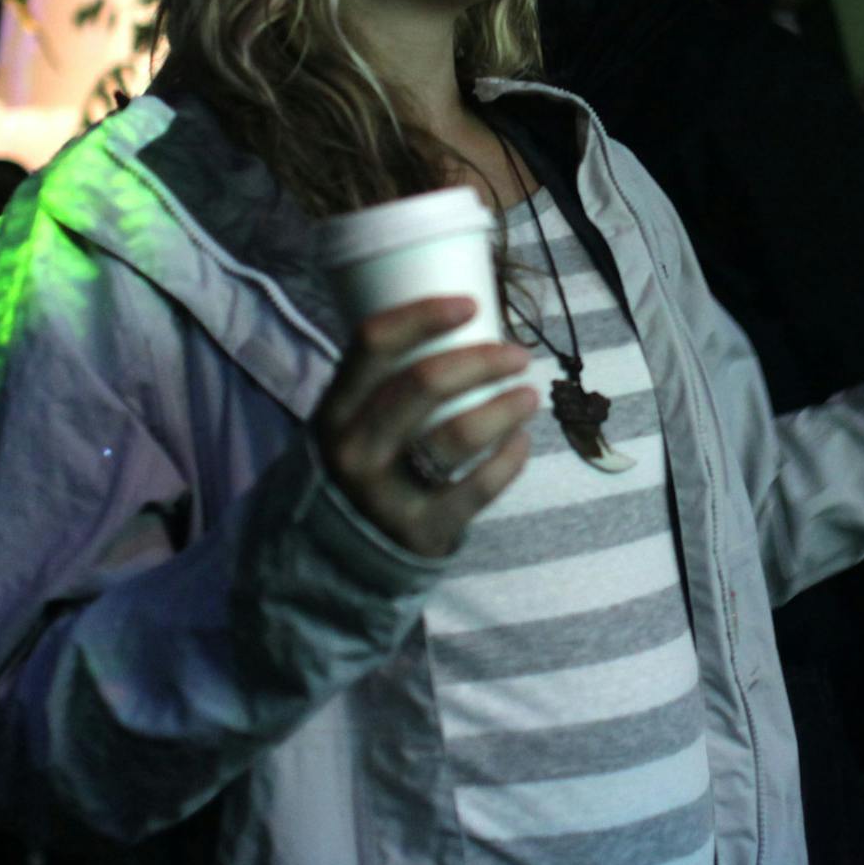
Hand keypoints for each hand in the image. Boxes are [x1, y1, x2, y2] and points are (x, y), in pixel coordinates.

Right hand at [312, 297, 538, 560]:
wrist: (338, 560)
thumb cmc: (363, 468)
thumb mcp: (349, 426)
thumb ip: (383, 387)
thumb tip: (459, 328)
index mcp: (334, 411)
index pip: (372, 345)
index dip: (423, 315)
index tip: (470, 304)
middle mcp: (354, 450)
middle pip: (423, 383)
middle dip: (481, 360)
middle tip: (518, 355)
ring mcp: (386, 494)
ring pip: (458, 434)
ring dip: (505, 406)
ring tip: (530, 395)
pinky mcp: (422, 531)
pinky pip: (480, 486)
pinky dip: (510, 457)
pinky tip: (522, 441)